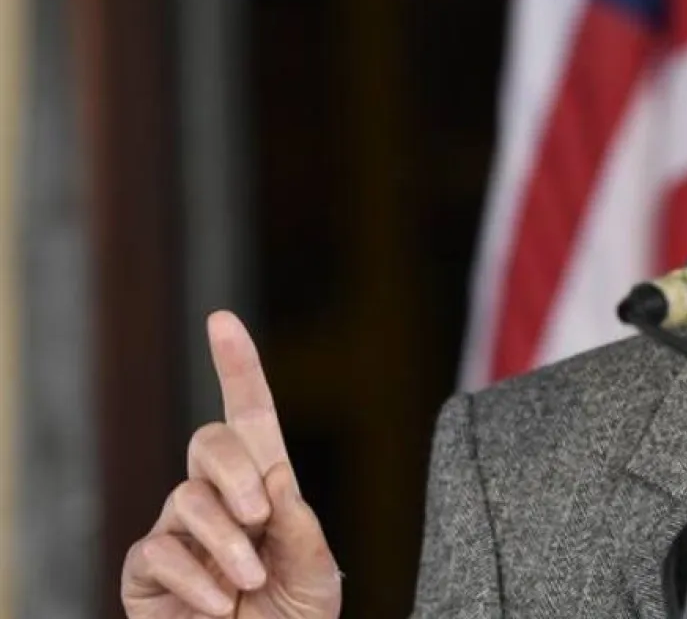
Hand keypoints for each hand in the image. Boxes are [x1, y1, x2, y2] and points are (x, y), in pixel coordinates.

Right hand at [122, 311, 342, 617]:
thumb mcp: (317, 574)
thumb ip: (301, 526)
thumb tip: (275, 474)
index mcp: (265, 488)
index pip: (249, 416)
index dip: (236, 367)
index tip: (221, 319)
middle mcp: (216, 499)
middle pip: (210, 442)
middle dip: (235, 471)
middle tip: (259, 517)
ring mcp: (177, 532)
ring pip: (186, 499)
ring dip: (225, 541)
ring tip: (248, 581)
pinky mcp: (146, 571)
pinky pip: (159, 552)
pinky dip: (196, 578)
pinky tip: (220, 605)